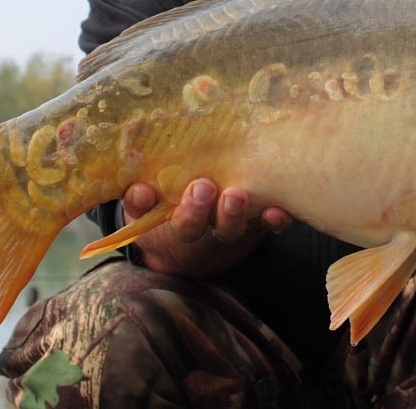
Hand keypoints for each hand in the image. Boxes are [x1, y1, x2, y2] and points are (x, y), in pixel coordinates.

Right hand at [123, 179, 292, 241]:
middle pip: (192, 226)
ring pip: (228, 228)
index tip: (145, 191)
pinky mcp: (257, 223)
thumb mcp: (151, 197)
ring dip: (232, 214)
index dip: (144, 204)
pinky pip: (266, 226)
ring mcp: (228, 226)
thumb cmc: (176, 198)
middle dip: (195, 210)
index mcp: (164, 215)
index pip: (149, 214)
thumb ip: (140, 194)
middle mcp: (197, 226)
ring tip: (236, 195)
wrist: (212, 228)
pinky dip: (273, 221)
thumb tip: (138, 188)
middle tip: (200, 188)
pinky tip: (277, 211)